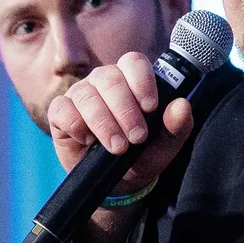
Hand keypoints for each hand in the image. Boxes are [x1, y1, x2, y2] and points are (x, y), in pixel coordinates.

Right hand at [45, 52, 196, 234]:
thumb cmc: (143, 153)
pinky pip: (62, 109)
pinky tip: (88, 140)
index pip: (134, 62)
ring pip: (87, 95)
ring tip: (118, 147)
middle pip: (110, 79)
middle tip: (137, 137)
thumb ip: (176, 125)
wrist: (119, 180)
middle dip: (125, 110)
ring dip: (104, 122)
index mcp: (131, 79)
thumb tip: (182, 105)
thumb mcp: (165, 144)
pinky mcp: (60, 112)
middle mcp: (104, 81)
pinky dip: (76, 124)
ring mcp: (80, 94)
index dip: (142, 81)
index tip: (150, 107)